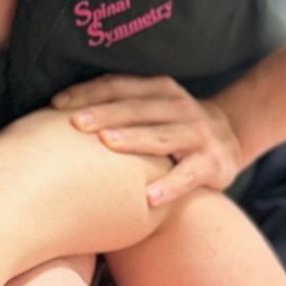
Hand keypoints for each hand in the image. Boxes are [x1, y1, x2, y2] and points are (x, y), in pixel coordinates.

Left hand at [50, 74, 244, 206]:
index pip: (119, 86)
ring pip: (162, 136)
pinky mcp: (213, 163)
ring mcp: (199, 133)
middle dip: (106, 114)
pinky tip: (150, 199)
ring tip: (108, 145)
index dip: (89, 92)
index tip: (57, 105)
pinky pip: (189, 175)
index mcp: (160, 89)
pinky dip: (171, 185)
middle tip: (76, 124)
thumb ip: (119, 107)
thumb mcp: (153, 108)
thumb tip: (55, 114)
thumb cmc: (171, 126)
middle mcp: (180, 106)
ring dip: (135, 139)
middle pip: (137, 108)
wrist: (230, 137)